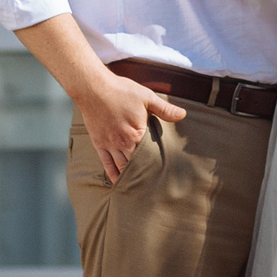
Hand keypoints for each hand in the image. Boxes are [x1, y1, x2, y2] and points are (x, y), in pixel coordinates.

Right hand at [77, 67, 186, 185]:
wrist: (93, 88)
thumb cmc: (121, 91)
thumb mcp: (146, 97)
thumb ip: (164, 109)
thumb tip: (183, 114)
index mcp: (136, 133)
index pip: (149, 155)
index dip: (156, 164)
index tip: (165, 174)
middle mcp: (123, 143)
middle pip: (136, 164)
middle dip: (144, 174)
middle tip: (154, 186)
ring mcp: (109, 144)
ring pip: (121, 166)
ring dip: (130, 177)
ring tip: (139, 188)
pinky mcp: (99, 143)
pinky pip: (106, 163)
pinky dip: (113, 174)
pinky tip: (118, 182)